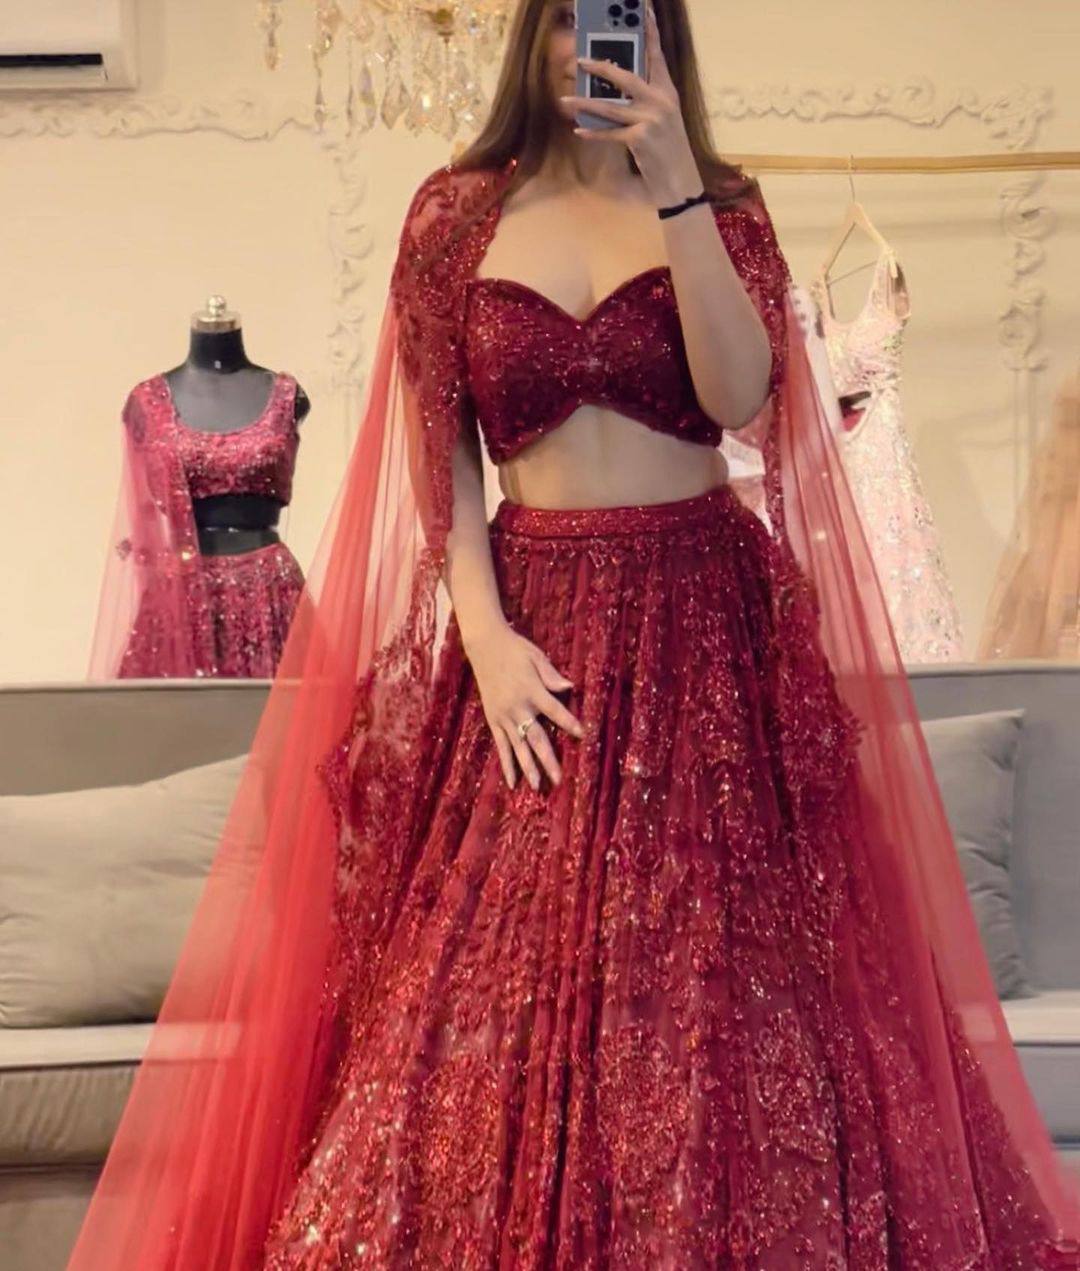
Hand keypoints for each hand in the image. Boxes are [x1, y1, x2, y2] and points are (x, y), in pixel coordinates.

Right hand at [464, 623, 583, 791]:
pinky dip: (507, 763)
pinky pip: (501, 745)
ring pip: (518, 747)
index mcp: (531, 691)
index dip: (570, 723)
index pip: (555, 711)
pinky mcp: (493, 719)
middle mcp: (517, 707)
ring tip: (538, 786)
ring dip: (528, 767)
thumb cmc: (515, 649)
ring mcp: (503, 716)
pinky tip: (513, 781)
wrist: (484, 645)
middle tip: (559, 779)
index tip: (583, 735)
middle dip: (548, 759)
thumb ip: (551, 676)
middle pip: (536, 738)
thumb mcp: (536, 657)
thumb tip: (570, 687)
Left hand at [559, 0, 701, 205]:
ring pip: (610, 107)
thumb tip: (614, 86)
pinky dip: (593, 132)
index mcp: (667, 91)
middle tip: (580, 60)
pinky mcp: (640, 139)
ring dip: (584, 104)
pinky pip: (610, 133)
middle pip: (626, 77)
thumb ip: (645, 98)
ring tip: (565, 100)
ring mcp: (650, 120)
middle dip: (600, 68)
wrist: (679, 180)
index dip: (649, 32)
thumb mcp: (662, 117)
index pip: (656, 55)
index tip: (642, 10)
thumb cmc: (668, 148)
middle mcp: (660, 101)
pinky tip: (579, 130)